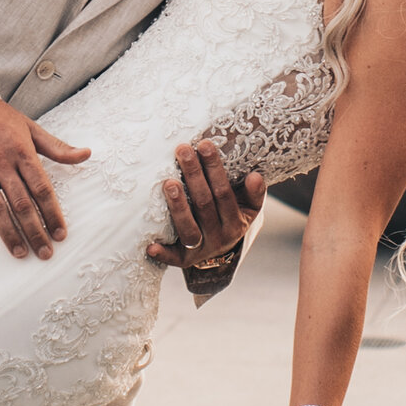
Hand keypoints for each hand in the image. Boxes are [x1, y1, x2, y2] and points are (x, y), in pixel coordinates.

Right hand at [0, 97, 91, 258]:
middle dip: (35, 231)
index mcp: (21, 150)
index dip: (52, 213)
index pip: (41, 188)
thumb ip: (57, 147)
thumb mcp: (30, 128)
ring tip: (20, 253)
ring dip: (9, 234)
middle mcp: (0, 160)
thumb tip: (87, 154)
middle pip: (21, 203)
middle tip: (45, 253)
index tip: (60, 234)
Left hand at [142, 136, 263, 271]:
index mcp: (236, 222)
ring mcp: (201, 250)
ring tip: (168, 183)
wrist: (222, 250)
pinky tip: (150, 246)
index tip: (204, 145)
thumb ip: (253, 193)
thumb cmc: (231, 216)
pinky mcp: (184, 261)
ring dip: (179, 207)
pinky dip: (163, 254)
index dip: (214, 169)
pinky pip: (173, 259)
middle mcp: (220, 237)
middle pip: (204, 205)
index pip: (224, 192)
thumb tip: (255, 176)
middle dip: (193, 176)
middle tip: (182, 150)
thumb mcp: (248, 207)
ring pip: (189, 230)